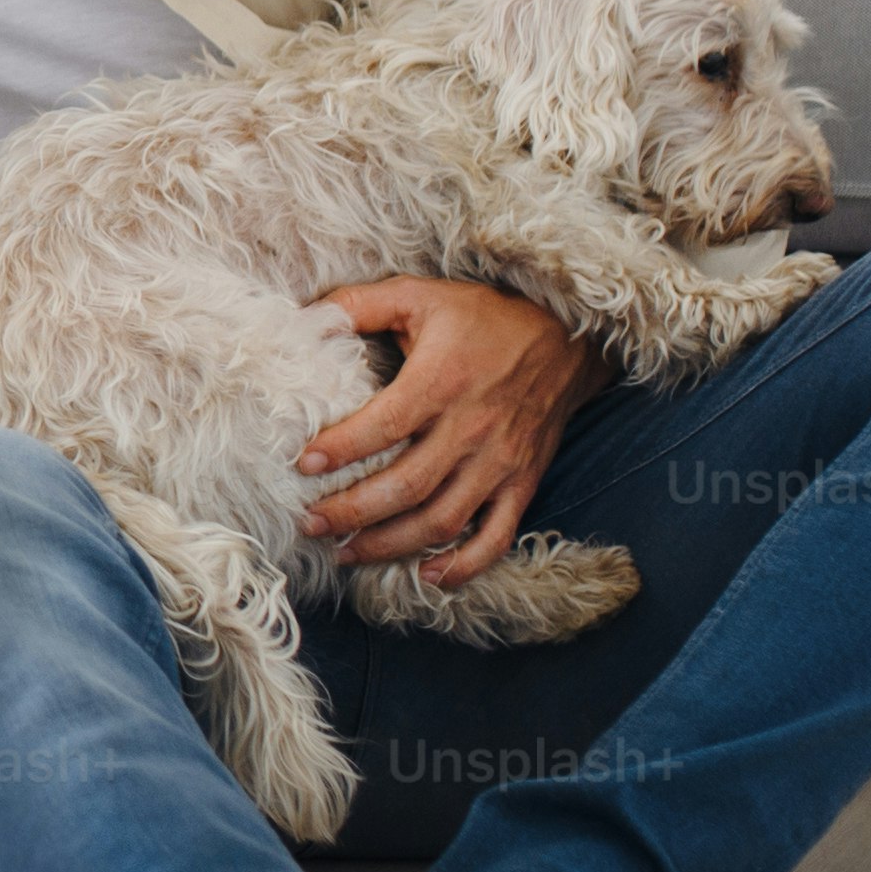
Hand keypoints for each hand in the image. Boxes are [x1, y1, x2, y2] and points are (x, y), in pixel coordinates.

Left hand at [297, 276, 596, 587]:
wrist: (567, 337)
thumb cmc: (484, 317)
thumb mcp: (419, 295)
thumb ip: (359, 305)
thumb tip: (303, 316)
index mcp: (442, 381)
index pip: (383, 427)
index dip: (340, 450)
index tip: (303, 465)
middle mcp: (472, 428)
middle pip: (406, 487)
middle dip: (351, 512)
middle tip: (310, 523)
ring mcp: (500, 462)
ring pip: (442, 521)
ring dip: (391, 545)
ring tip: (346, 552)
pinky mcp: (523, 483)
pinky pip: (495, 537)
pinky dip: (464, 566)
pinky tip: (427, 576)